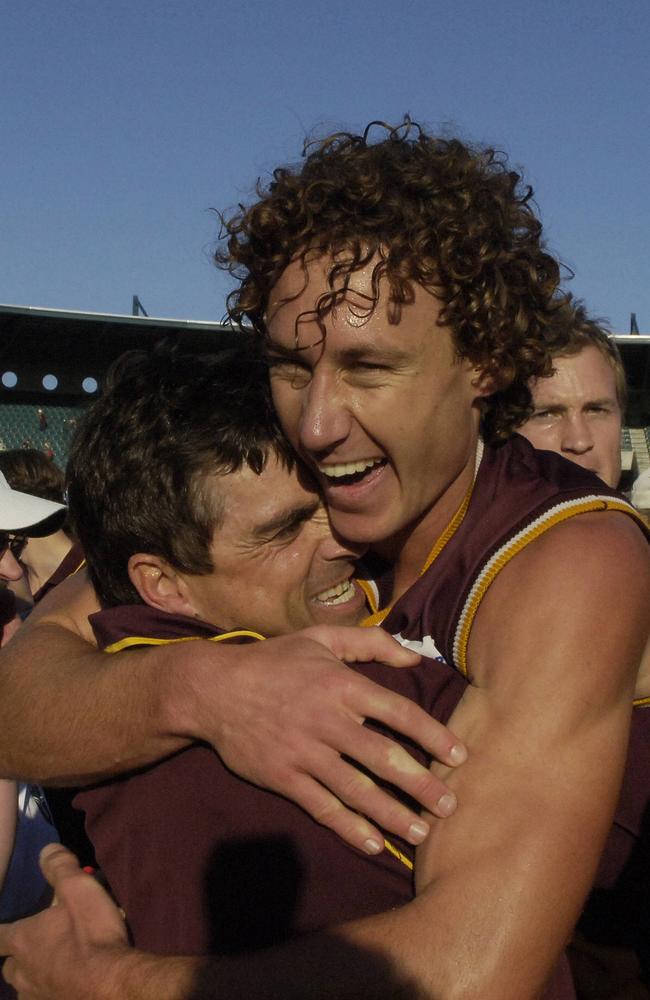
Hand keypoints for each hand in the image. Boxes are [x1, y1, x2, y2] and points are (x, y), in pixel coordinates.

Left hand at [0, 844, 128, 999]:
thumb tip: (45, 850)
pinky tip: (65, 987)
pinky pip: (45, 999)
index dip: (1, 931)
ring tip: (52, 967)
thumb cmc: (91, 934)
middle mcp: (22, 972)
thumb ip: (60, 867)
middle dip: (17, 956)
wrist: (112, 986)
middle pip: (9, 966)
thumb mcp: (79, 889)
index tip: (4, 928)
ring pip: (24, 987)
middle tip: (36, 945)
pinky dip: (50, 992)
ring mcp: (38, 996)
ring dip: (32, 976)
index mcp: (23, 940)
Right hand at [191, 625, 466, 854]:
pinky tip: (373, 843)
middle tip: (450, 805)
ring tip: (421, 832)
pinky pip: (322, 807)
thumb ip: (370, 643)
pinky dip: (349, 827)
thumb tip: (415, 655)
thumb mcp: (319, 638)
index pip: (398, 711)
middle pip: (383, 756)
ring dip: (392, 813)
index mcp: (340, 684)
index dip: (432, 734)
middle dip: (420, 784)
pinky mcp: (283, 777)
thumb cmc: (273, 660)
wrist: (213, 690)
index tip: (459, 755)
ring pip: (357, 788)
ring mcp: (304, 752)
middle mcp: (327, 720)